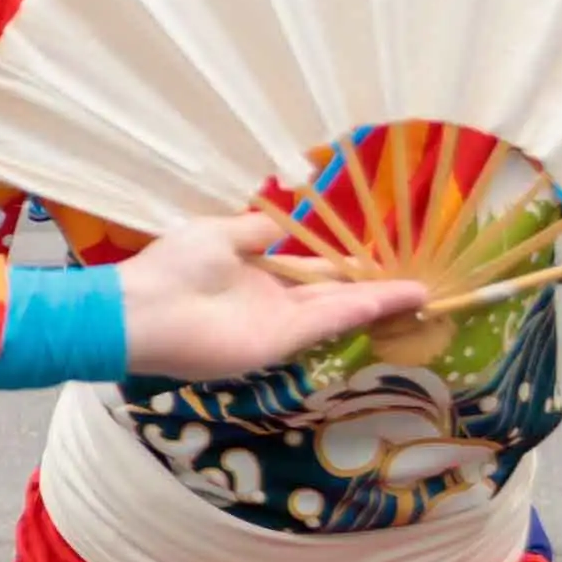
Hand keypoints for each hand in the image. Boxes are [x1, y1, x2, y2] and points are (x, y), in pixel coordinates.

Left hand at [106, 208, 429, 377]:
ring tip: (421, 292)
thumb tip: (290, 220)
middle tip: (414, 279)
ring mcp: (277, 322)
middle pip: (331, 291)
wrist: (141, 313)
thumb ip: (259, 230)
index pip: (308, 268)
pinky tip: (398, 299)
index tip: (377, 255)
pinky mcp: (281, 340)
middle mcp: (270, 299)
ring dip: (379, 299)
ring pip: (339, 307)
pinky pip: (329, 320)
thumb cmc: (173, 267)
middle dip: (372, 286)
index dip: (343, 263)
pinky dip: (364, 309)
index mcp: (253, 270)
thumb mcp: (220, 234)